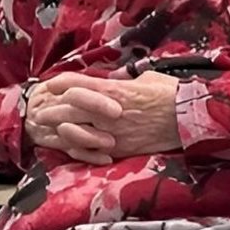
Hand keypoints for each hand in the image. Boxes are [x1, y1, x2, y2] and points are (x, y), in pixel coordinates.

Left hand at [25, 71, 180, 164]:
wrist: (189, 120)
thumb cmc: (172, 95)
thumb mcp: (147, 79)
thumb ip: (128, 82)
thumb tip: (122, 81)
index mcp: (113, 91)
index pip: (75, 84)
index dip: (58, 84)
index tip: (49, 85)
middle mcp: (108, 112)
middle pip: (67, 109)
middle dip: (52, 110)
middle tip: (40, 111)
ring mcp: (113, 133)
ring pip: (75, 131)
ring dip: (59, 130)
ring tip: (49, 130)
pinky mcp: (120, 150)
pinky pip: (91, 150)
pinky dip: (78, 147)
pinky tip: (71, 146)